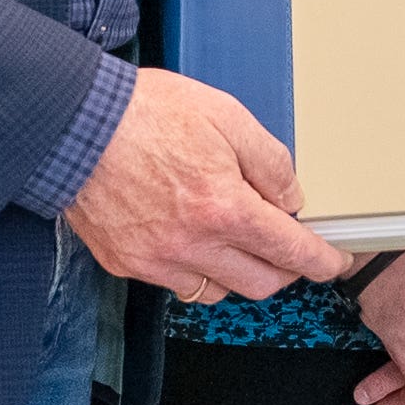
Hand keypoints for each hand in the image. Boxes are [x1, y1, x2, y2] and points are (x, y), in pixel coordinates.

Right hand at [64, 68, 352, 302]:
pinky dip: (196, 271)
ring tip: (234, 239)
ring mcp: (157, 260)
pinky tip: (194, 242)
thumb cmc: (143, 113)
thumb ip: (269, 160)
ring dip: (238, 273)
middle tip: (284, 245)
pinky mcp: (128, 264)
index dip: (321, 261)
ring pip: (219, 292)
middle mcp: (193, 244)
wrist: (72, 124)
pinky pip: (177, 285)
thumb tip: (291, 196)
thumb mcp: (225, 115)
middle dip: (283, 269)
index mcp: (224, 207)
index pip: (290, 252)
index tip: (332, 262)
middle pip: (261, 284)